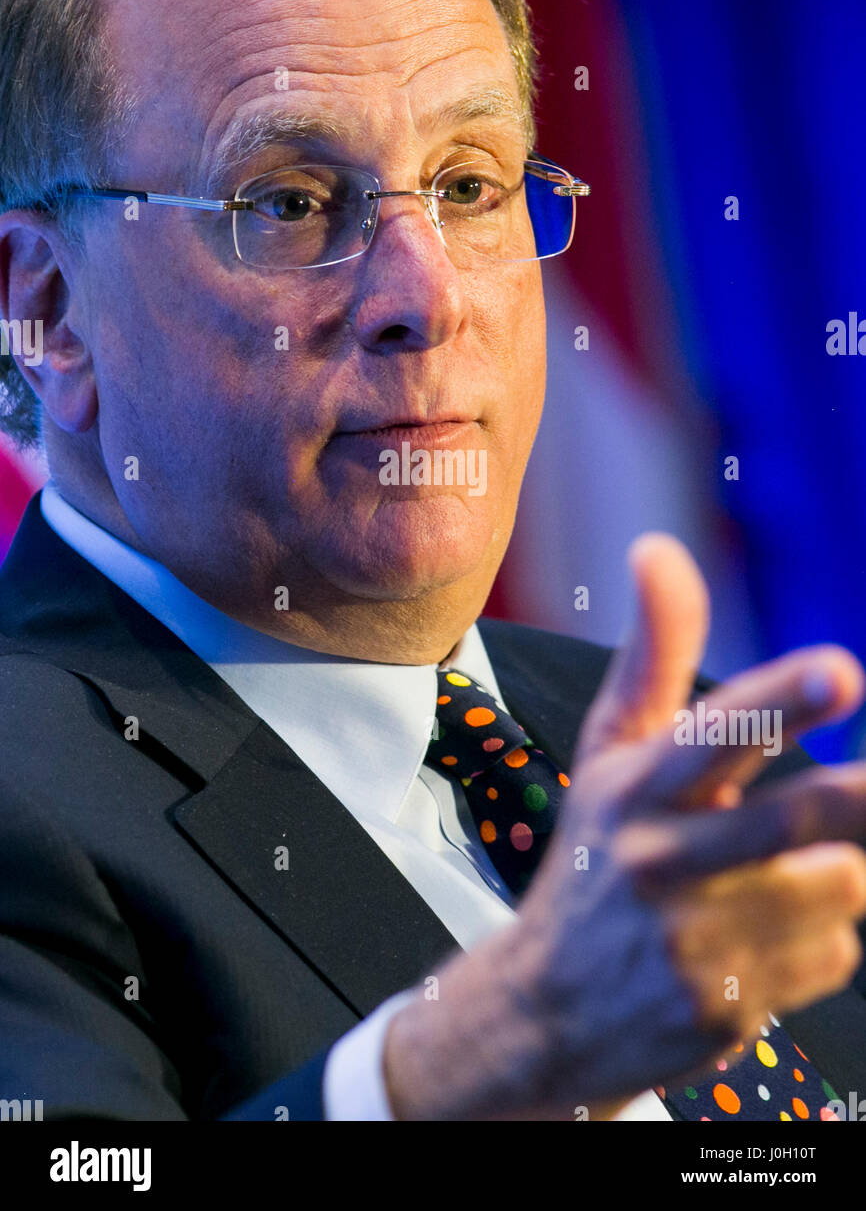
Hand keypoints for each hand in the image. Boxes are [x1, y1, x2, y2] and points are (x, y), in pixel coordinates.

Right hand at [383, 535, 865, 1119]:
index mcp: (636, 786)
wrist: (546, 1011)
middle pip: (800, 818)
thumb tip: (656, 545)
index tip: (842, 672)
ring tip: (777, 883)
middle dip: (860, 798)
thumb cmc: (597, 857)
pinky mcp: (724, 1008)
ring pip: (839, 887)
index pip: (713, 731)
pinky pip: (836, 955)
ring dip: (835, 878)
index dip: (783, 700)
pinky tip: (763, 946)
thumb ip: (653, 652)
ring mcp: (692, 940)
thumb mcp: (610, 753)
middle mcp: (660, 860)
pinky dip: (823, 944)